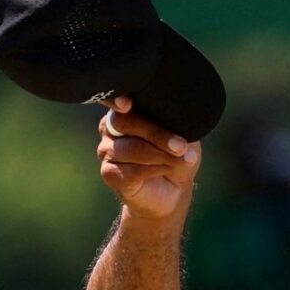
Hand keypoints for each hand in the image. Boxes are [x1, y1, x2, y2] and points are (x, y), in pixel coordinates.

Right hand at [97, 97, 201, 219]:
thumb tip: (177, 113)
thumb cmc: (176, 154)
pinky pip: (131, 170)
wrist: (173, 189)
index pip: (116, 99)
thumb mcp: (183, 133)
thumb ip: (174, 120)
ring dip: (161, 155)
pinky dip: (155, 170)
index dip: (117, 100)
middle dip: (157, 134)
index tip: (126, 104)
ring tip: (182, 159)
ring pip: (132, 148)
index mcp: (126, 110)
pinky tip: (168, 170)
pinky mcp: (109, 173)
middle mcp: (110, 128)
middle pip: (124, 122)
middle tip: (181, 146)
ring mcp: (106, 150)